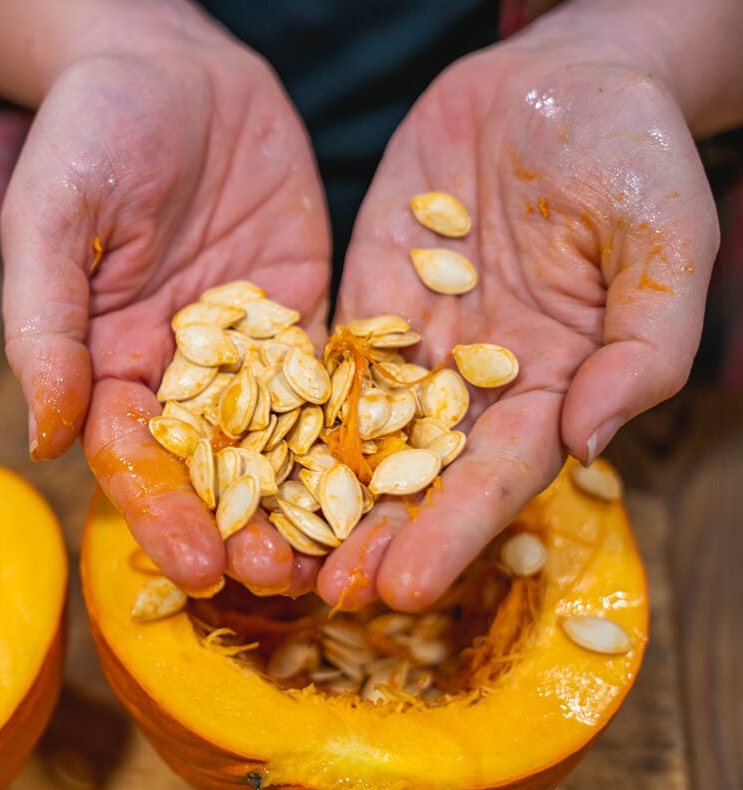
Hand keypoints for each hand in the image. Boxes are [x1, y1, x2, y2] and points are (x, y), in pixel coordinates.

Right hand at [0, 2, 331, 594]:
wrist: (171, 64)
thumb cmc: (89, 132)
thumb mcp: (50, 219)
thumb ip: (44, 327)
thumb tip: (45, 439)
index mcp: (107, 363)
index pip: (133, 458)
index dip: (162, 514)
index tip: (196, 568)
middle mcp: (181, 372)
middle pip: (213, 468)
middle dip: (244, 528)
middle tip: (284, 579)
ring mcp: (250, 349)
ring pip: (280, 439)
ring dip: (308, 500)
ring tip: (345, 553)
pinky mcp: (306, 313)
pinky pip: (334, 376)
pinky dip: (358, 426)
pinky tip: (393, 470)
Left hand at [316, 34, 718, 609]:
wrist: (560, 84)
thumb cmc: (634, 156)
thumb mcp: (666, 238)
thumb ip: (642, 345)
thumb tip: (593, 442)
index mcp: (556, 384)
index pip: (498, 474)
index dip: (451, 532)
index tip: (403, 587)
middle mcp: (477, 383)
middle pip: (418, 474)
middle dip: (371, 535)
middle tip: (317, 591)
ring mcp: (415, 348)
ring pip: (358, 434)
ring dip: (315, 492)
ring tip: (266, 546)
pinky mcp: (365, 307)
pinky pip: (319, 363)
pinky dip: (282, 410)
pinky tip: (238, 451)